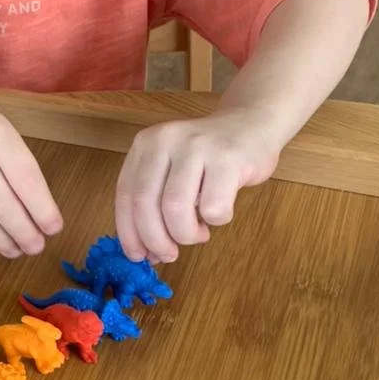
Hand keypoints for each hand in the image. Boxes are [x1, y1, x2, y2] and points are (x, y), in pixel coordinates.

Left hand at [115, 108, 281, 261]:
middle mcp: (165, 140)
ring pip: (175, 208)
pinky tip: (221, 211)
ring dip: (185, 234)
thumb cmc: (210, 157)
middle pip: (145, 204)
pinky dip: (216, 221)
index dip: (129, 232)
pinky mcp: (228, 158)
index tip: (138, 256)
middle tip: (170, 254)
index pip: (125, 195)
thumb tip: (148, 253)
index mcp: (145, 144)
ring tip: (198, 234)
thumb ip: (156, 204)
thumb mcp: (172, 170)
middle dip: (155, 240)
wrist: (252, 123)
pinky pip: (213, 207)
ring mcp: (196, 146)